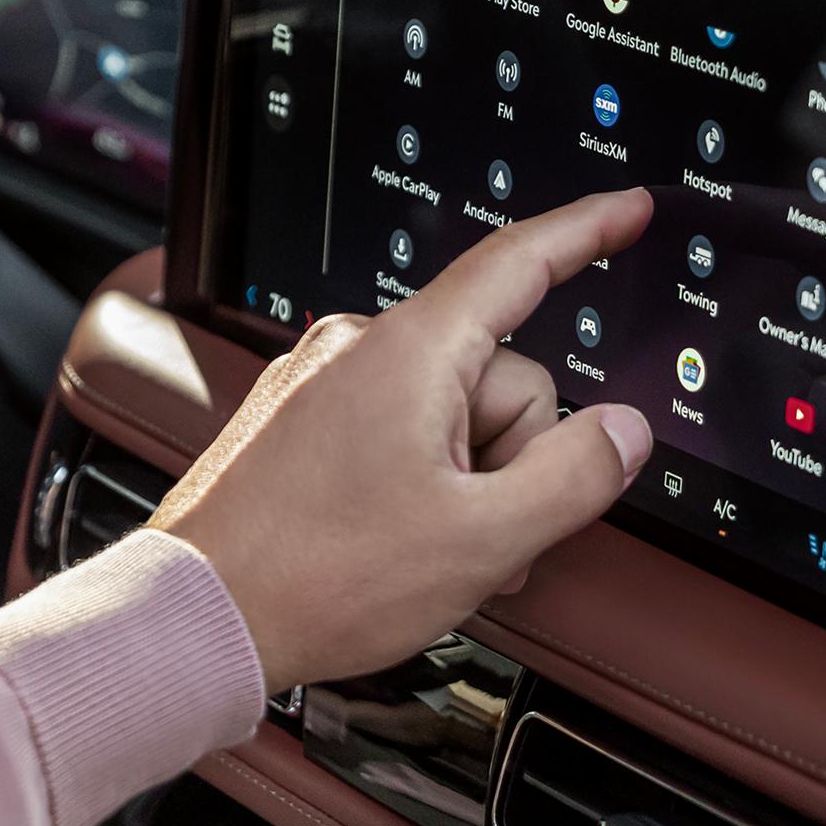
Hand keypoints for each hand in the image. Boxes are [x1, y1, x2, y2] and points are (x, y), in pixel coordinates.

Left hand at [152, 189, 653, 692]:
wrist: (198, 617)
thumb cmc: (316, 577)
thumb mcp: (481, 540)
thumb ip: (575, 477)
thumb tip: (622, 432)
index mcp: (411, 352)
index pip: (519, 264)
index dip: (587, 231)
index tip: (628, 209)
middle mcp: (361, 348)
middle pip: (500, 372)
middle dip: (513, 455)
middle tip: (477, 529)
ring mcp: (326, 383)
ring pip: (452, 411)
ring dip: (469, 480)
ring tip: (430, 547)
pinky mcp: (302, 422)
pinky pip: (399, 430)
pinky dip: (422, 481)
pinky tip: (401, 540)